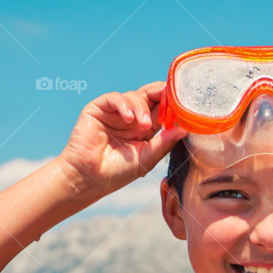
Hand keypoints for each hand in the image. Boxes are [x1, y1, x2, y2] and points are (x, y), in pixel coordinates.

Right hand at [58, 81, 186, 198]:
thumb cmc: (117, 172)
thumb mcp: (146, 159)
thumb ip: (163, 143)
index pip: (161, 110)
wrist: (89, 178)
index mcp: (145, 129)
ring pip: (134, 96)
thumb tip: (183, 129)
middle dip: (161, 94)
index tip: (183, 105)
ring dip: (142, 107)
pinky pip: (114, 98)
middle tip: (170, 97)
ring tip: (144, 124)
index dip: (172, 105)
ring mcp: (115, 113)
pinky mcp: (98, 109)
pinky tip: (128, 118)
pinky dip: (124, 104)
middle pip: (150, 96)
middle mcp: (131, 118)